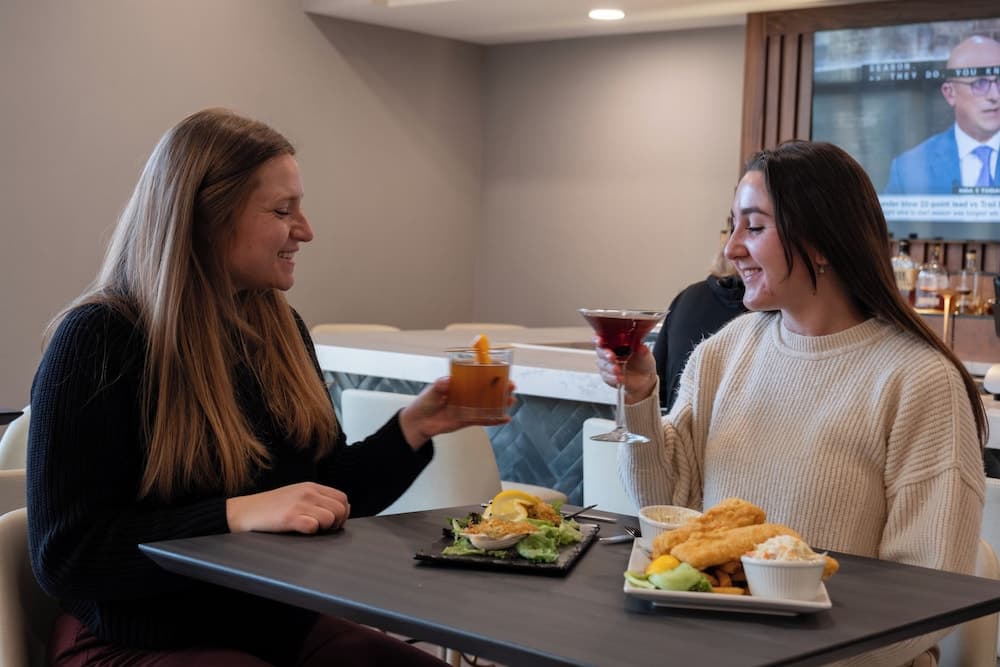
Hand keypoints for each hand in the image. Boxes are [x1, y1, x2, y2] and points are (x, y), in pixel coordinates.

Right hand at [226, 482, 349, 533]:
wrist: (244, 512)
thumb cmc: (272, 507)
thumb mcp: (297, 495)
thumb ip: (319, 499)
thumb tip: (345, 508)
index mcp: (311, 486)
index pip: (342, 498)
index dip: (342, 513)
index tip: (332, 522)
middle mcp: (308, 492)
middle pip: (340, 509)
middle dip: (336, 523)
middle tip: (323, 529)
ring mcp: (299, 504)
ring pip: (330, 518)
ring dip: (324, 528)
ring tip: (310, 529)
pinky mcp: (289, 517)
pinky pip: (313, 526)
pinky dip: (310, 532)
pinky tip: (300, 530)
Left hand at [398, 376, 514, 448]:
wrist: (419, 422)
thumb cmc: (424, 402)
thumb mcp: (432, 391)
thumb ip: (440, 386)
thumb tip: (448, 380)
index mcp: (459, 383)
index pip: (477, 376)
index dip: (490, 374)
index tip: (501, 371)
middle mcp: (466, 395)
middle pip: (487, 390)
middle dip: (500, 388)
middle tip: (510, 386)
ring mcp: (468, 407)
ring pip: (488, 404)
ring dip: (500, 403)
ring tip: (511, 401)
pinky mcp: (468, 420)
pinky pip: (483, 420)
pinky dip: (494, 420)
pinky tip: (505, 419)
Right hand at [593, 336, 655, 403]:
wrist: (645, 378)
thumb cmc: (642, 362)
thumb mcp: (645, 355)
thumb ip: (642, 351)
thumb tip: (641, 347)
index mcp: (614, 343)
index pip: (602, 338)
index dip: (598, 339)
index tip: (600, 340)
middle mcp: (608, 352)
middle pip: (600, 351)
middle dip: (605, 354)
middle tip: (612, 357)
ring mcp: (606, 365)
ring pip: (603, 365)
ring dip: (610, 368)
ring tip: (618, 370)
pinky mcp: (607, 376)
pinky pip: (606, 377)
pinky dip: (612, 378)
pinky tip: (619, 378)